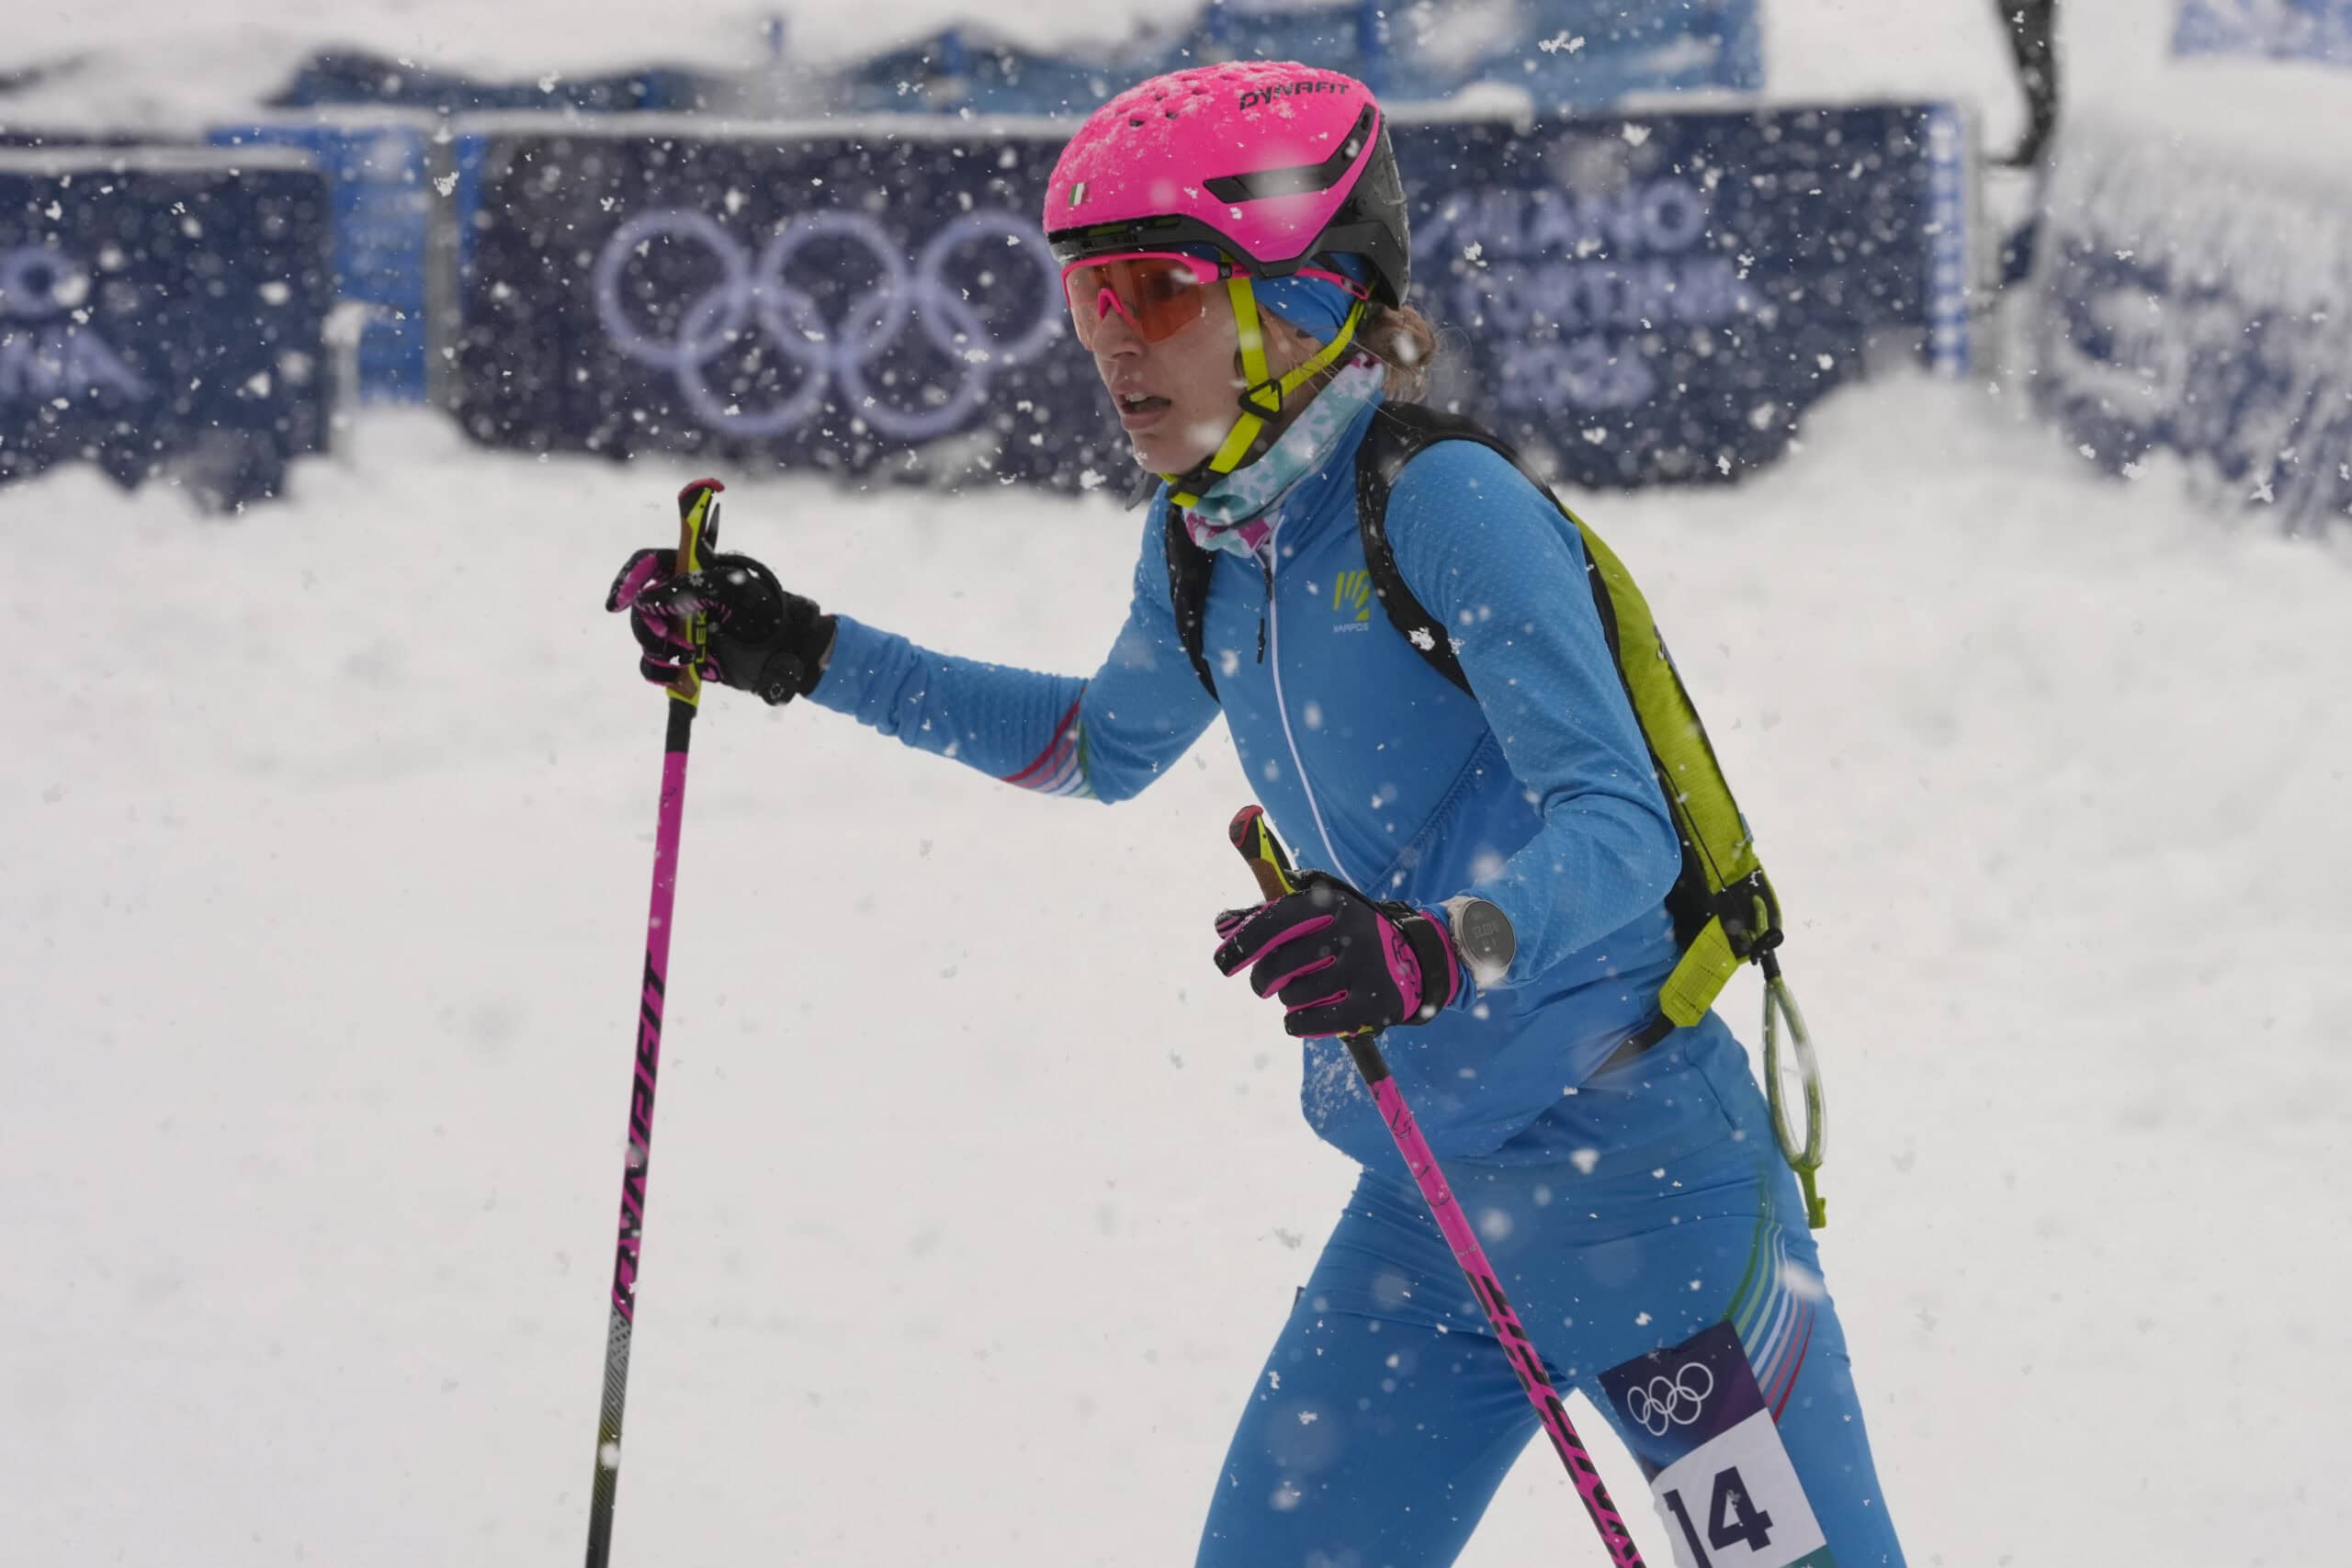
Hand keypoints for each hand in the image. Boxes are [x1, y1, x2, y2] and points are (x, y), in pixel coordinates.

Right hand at [606, 548, 833, 704]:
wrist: (786, 653)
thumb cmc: (766, 613)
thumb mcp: (733, 590)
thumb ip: (689, 588)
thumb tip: (646, 601)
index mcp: (693, 569)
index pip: (649, 564)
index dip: (630, 578)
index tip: (618, 602)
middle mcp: (682, 596)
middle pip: (641, 604)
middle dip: (647, 623)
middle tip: (665, 635)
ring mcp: (681, 626)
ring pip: (645, 635)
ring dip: (655, 648)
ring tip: (684, 657)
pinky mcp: (683, 654)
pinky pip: (654, 663)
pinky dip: (657, 670)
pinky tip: (675, 673)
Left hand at [1212, 871, 1460, 1037]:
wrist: (1417, 959)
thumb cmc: (1351, 932)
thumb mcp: (1320, 909)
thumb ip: (1270, 912)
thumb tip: (1220, 923)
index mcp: (1332, 904)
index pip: (1274, 922)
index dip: (1243, 943)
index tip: (1223, 963)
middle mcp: (1349, 934)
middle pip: (1279, 965)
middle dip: (1262, 979)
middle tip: (1264, 984)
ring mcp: (1364, 971)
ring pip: (1294, 995)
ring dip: (1287, 999)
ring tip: (1300, 992)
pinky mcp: (1373, 1005)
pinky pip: (1313, 1021)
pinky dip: (1296, 1023)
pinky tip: (1296, 1019)